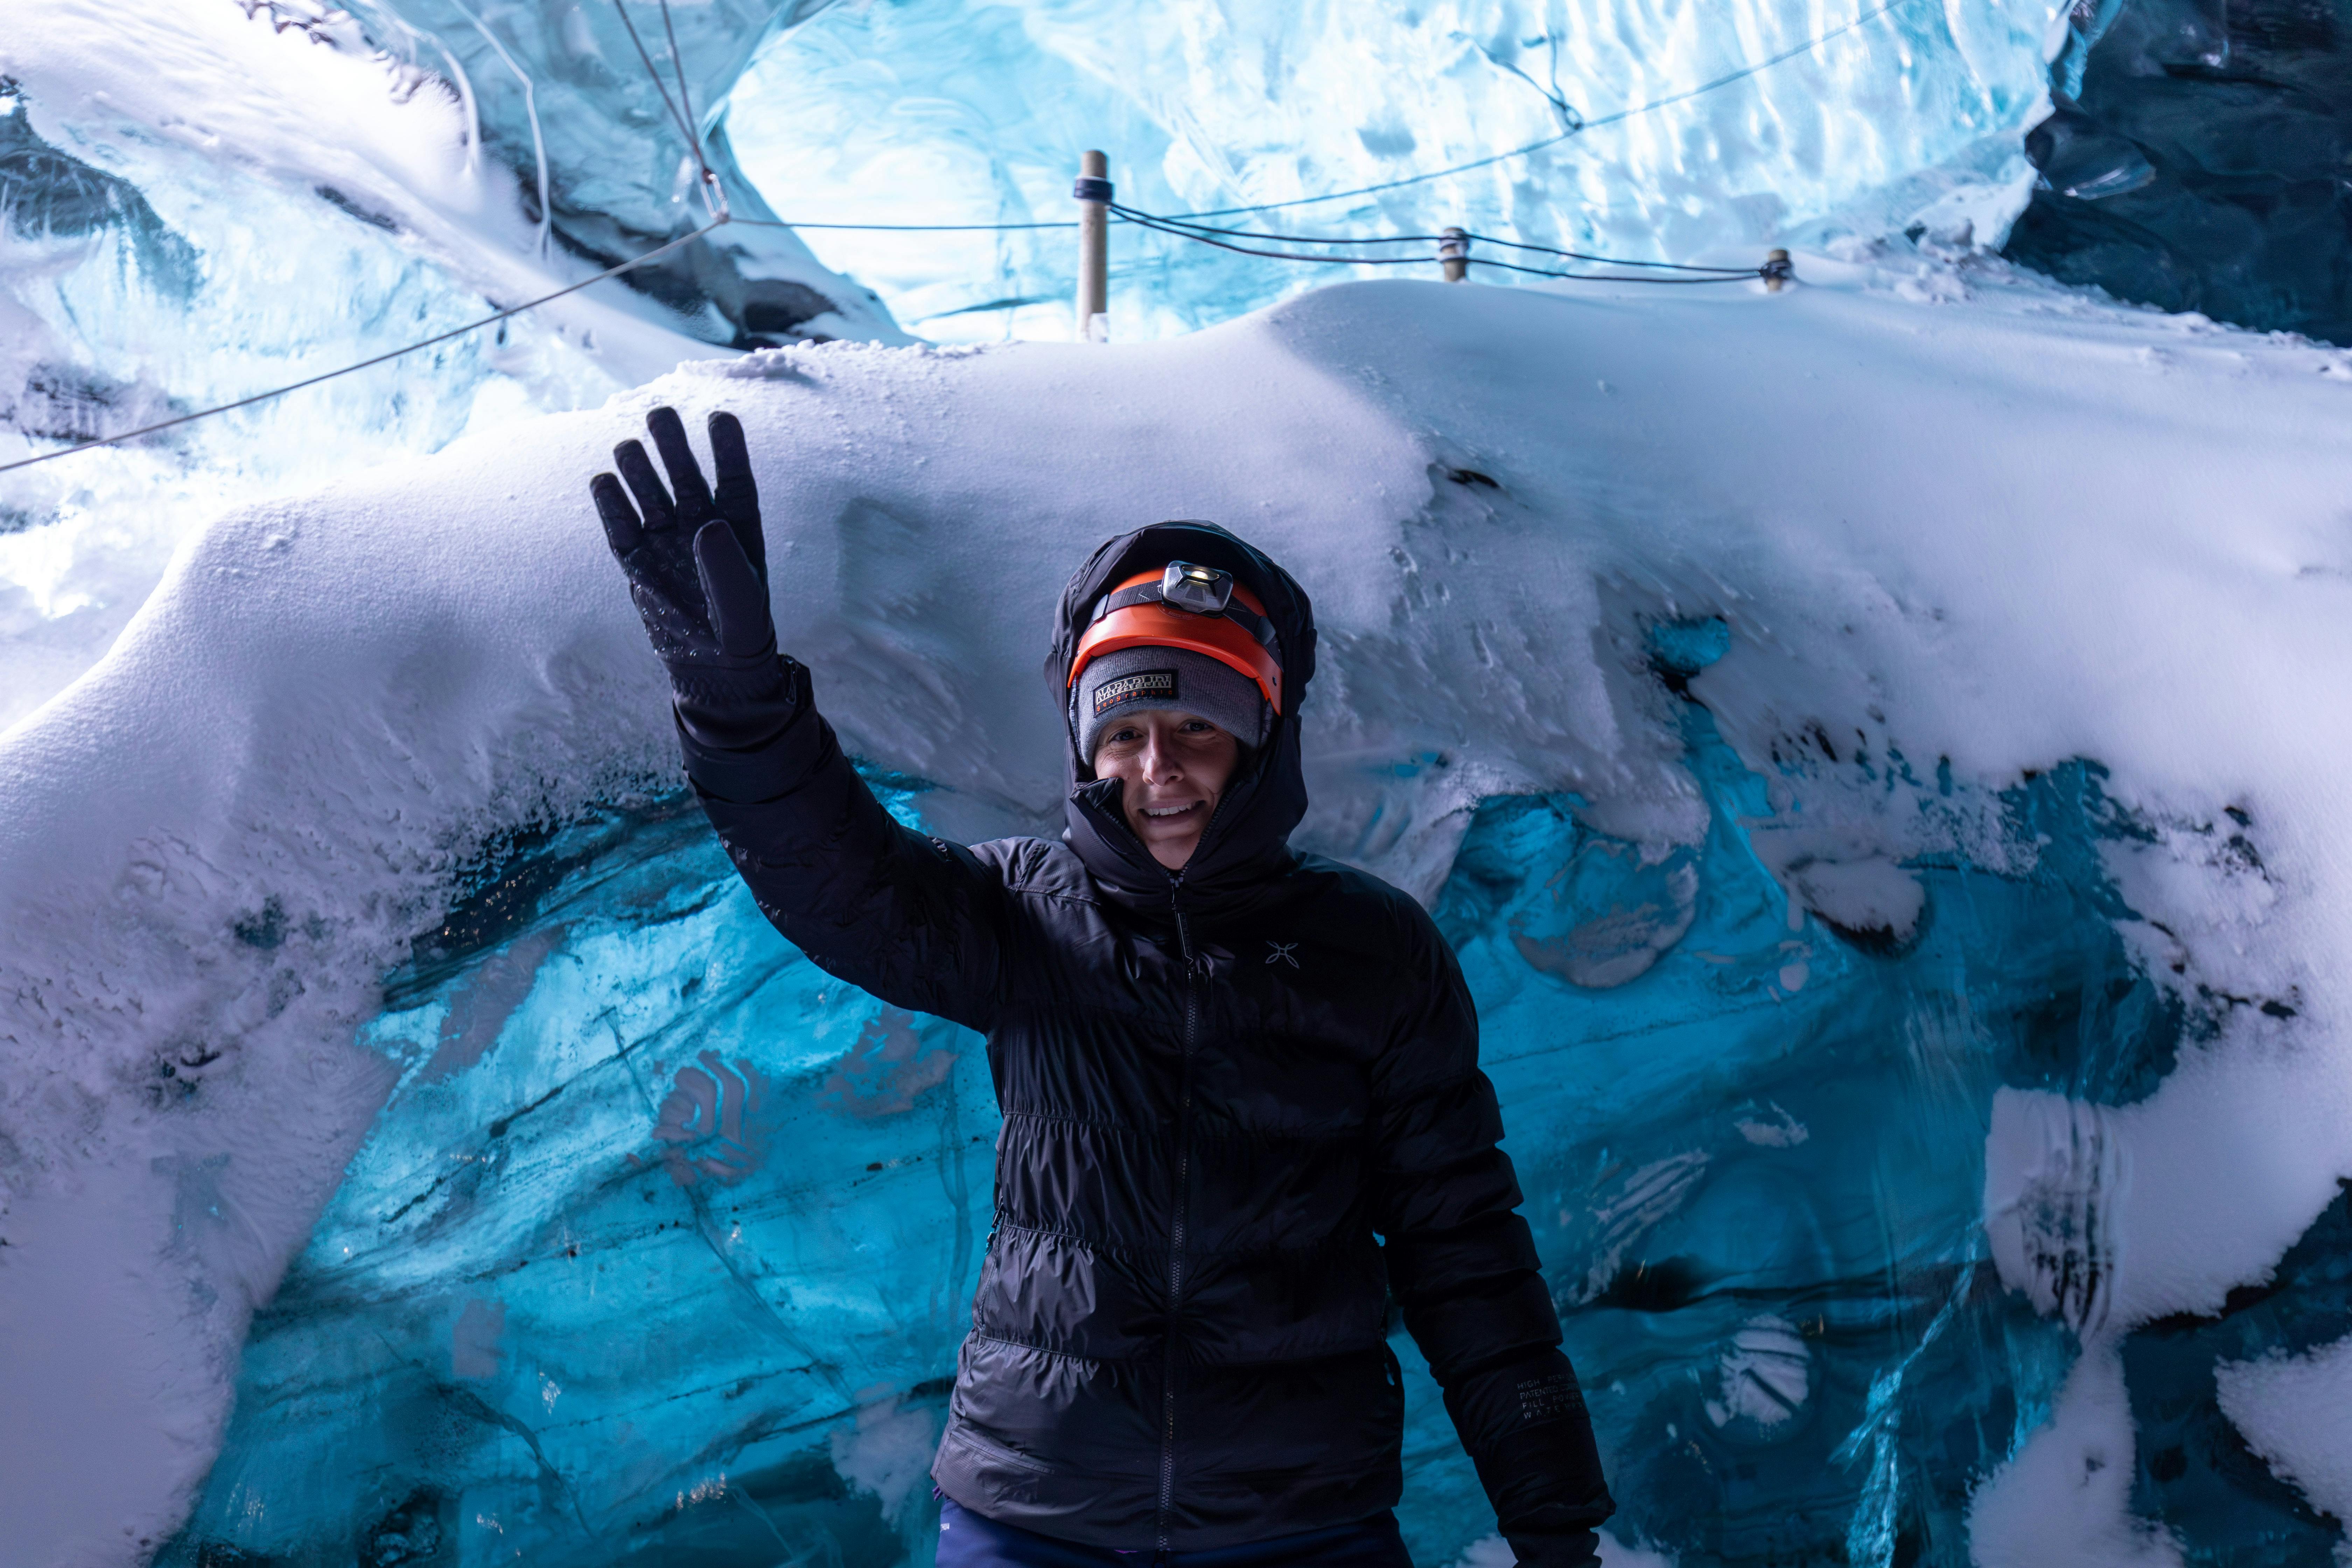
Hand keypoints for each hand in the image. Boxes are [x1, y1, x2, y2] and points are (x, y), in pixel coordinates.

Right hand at [593, 407, 795, 746]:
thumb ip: (728, 566)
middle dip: (672, 445)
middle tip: (660, 414)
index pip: (732, 477)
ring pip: (649, 493)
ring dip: (640, 469)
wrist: (711, 668)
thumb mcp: (742, 602)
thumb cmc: (738, 631)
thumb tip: (707, 525)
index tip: (719, 417)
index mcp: (738, 525)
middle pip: (684, 474)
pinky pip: (621, 527)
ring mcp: (666, 540)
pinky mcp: (637, 561)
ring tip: (630, 446)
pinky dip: (611, 506)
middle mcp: (699, 523)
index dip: (727, 447)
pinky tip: (602, 479)